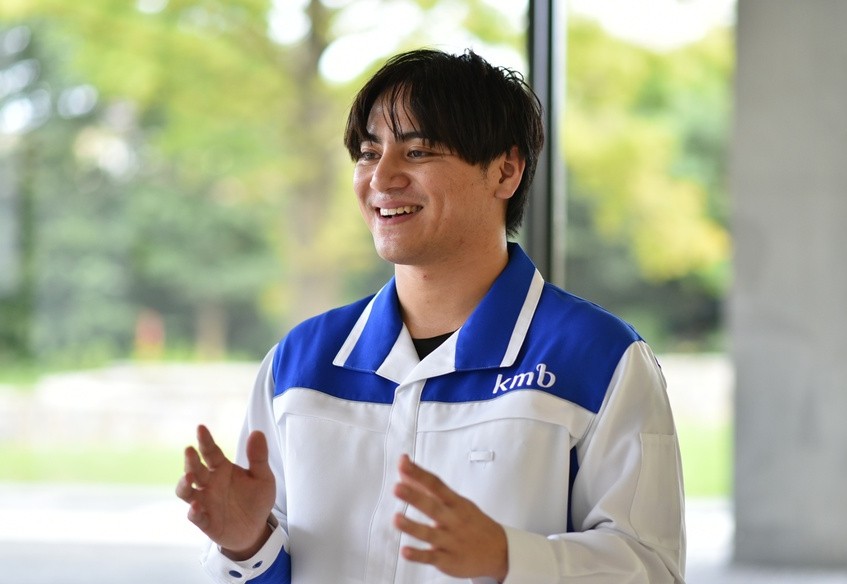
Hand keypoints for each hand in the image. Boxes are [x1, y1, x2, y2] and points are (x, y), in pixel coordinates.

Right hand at [175, 425, 275, 558]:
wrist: (256, 529)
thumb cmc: (256, 499)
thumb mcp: (263, 477)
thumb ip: (258, 457)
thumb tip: (257, 432)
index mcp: (222, 469)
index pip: (211, 452)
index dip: (205, 440)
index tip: (201, 428)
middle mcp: (209, 483)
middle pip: (195, 469)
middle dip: (191, 460)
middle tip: (189, 450)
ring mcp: (205, 502)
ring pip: (186, 492)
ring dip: (184, 484)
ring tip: (189, 476)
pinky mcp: (206, 521)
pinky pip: (196, 516)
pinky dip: (194, 511)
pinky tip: (197, 506)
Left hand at [393, 455, 508, 581]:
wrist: (498, 550)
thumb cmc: (471, 521)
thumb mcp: (454, 501)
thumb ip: (425, 486)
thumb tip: (404, 466)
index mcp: (455, 503)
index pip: (436, 485)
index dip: (419, 474)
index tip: (404, 464)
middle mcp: (453, 520)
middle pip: (433, 507)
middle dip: (415, 497)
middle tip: (398, 488)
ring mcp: (450, 541)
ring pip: (429, 533)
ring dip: (412, 527)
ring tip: (396, 519)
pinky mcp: (448, 560)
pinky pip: (431, 558)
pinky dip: (418, 555)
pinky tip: (405, 551)